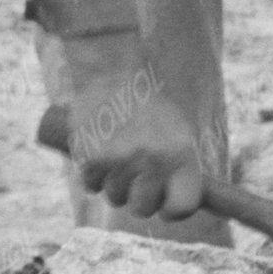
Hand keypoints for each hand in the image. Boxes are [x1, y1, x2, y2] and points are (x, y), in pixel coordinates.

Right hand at [65, 52, 208, 224]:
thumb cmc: (149, 101)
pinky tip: (96, 152)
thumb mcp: (176, 129)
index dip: (170, 210)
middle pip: (142, 209)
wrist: (113, 63)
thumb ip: (178, 167)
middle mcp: (154, 162)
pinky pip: (90, 184)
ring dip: (112, 184)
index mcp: (181, 155)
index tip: (163, 204)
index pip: (181, 207)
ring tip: (115, 153)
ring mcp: (122, 161)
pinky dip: (91, 174)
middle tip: (133, 178)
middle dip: (137, 200)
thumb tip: (176, 207)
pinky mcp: (93, 157)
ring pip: (114, 197)